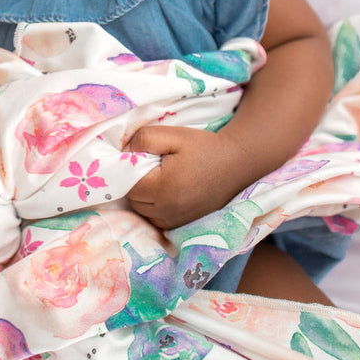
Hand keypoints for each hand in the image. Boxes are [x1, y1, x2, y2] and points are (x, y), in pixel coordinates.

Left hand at [126, 124, 247, 229]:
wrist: (236, 163)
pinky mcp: (183, 224)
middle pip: (132, 198)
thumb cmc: (204, 147)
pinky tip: (166, 190)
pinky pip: (155, 219)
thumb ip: (144, 139)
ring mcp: (175, 220)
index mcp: (163, 188)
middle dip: (133, 181)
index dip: (125, 168)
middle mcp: (167, 210)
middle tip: (149, 164)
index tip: (135, 156)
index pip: (126, 183)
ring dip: (143, 196)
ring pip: (142, 211)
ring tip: (158, 177)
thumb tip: (123, 150)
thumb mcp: (173, 134)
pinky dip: (154, 207)